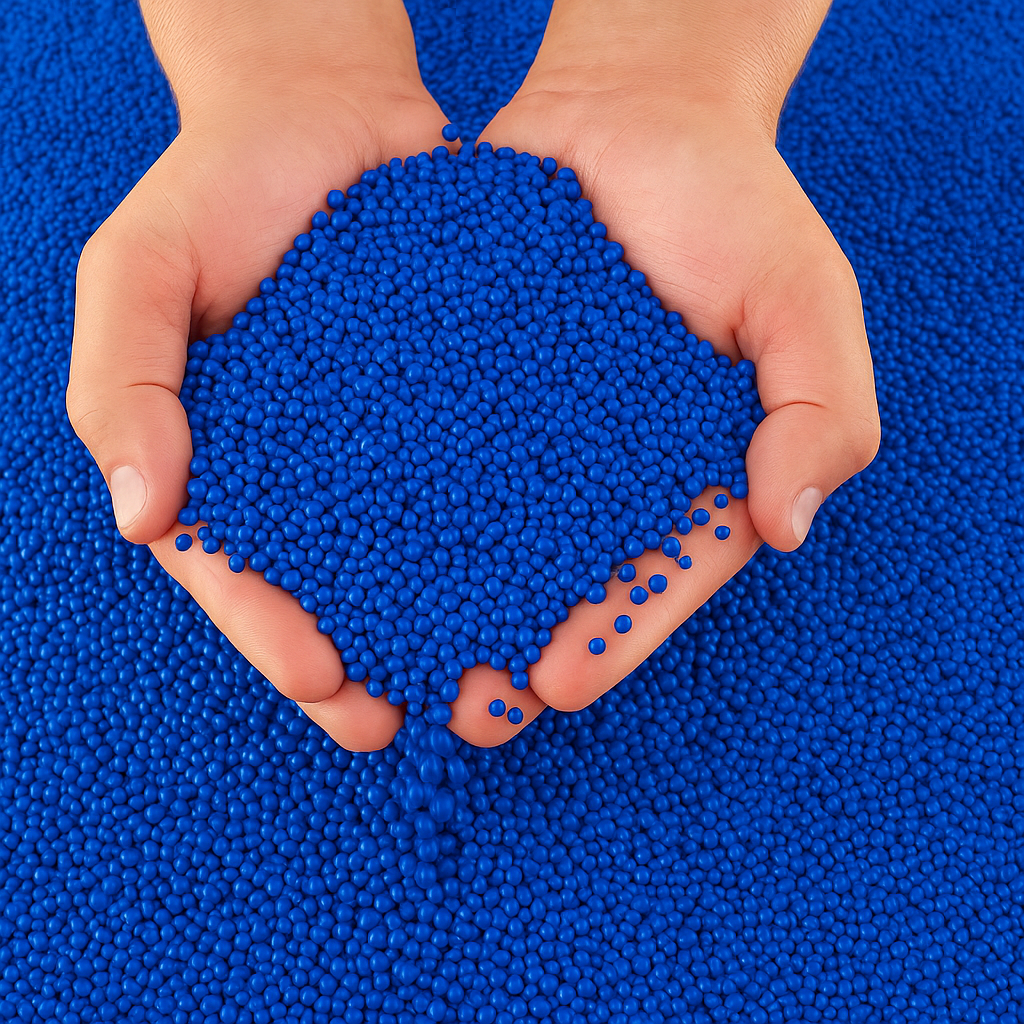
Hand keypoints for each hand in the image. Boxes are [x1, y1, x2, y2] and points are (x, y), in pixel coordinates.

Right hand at [67, 1, 455, 750]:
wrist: (323, 113)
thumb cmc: (216, 188)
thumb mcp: (138, 271)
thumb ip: (123, 385)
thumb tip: (139, 516)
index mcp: (230, 467)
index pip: (240, 576)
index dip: (275, 639)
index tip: (328, 686)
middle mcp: (317, 475)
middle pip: (340, 591)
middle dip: (379, 662)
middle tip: (425, 720)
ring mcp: (395, 447)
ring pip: (427, 555)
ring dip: (460, 624)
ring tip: (503, 682)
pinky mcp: (465, 408)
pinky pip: (493, 476)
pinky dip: (521, 530)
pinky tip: (554, 573)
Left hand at [450, 31, 879, 741]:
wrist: (633, 110)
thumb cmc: (734, 206)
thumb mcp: (804, 303)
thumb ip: (819, 414)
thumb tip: (789, 524)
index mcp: (684, 477)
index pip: (654, 575)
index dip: (614, 633)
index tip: (561, 680)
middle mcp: (595, 472)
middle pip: (554, 577)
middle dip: (511, 645)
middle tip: (464, 707)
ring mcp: (518, 433)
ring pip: (474, 534)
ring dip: (434, 602)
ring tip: (388, 658)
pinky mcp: (455, 386)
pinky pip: (418, 447)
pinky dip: (384, 499)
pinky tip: (340, 545)